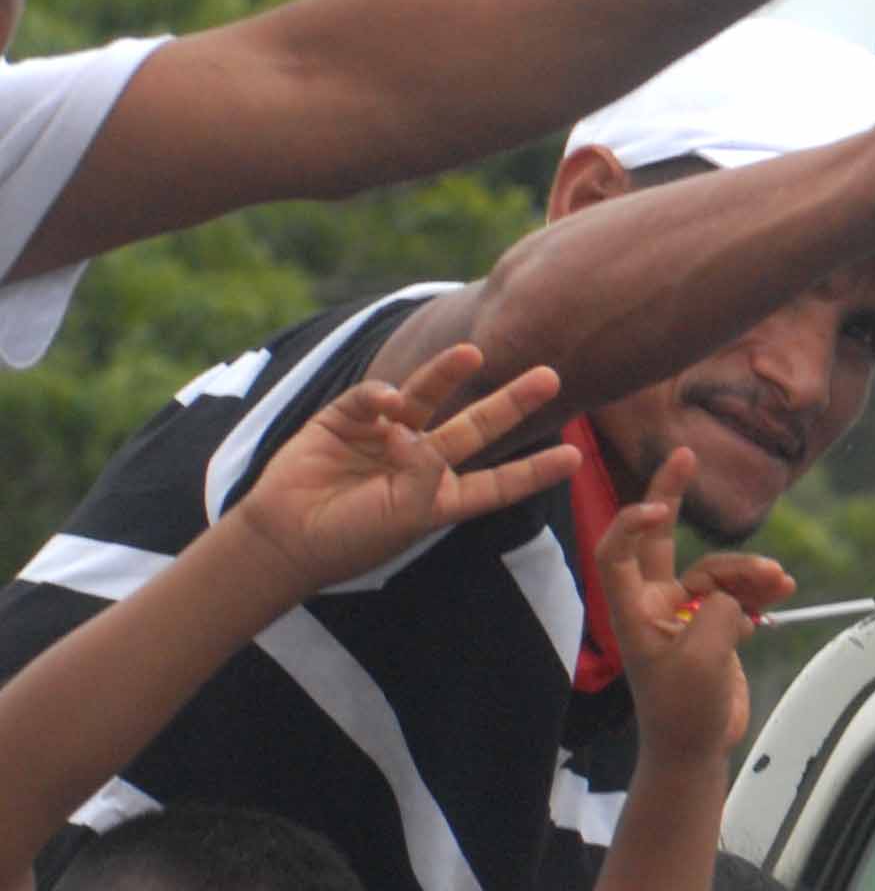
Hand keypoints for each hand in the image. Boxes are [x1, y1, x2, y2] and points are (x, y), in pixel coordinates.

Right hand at [226, 347, 582, 585]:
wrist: (284, 538)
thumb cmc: (351, 538)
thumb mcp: (404, 516)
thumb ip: (424, 476)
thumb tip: (420, 434)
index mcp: (442, 494)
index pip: (498, 481)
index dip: (534, 470)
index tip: (576, 458)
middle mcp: (420, 461)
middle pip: (477, 427)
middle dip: (512, 403)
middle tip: (551, 377)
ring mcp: (385, 436)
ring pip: (428, 399)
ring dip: (449, 374)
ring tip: (474, 352)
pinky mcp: (348, 419)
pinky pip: (372, 398)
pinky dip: (382, 395)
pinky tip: (387, 401)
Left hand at [596, 449, 793, 762]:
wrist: (697, 746)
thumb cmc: (684, 709)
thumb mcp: (701, 659)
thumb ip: (720, 613)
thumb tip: (735, 594)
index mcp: (634, 610)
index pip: (618, 552)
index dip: (633, 523)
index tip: (663, 508)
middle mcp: (654, 602)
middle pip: (657, 537)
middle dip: (672, 494)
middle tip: (685, 454)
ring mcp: (684, 610)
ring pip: (717, 569)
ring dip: (749, 568)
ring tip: (779, 580)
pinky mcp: (712, 623)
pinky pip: (738, 591)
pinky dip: (760, 587)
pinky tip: (783, 589)